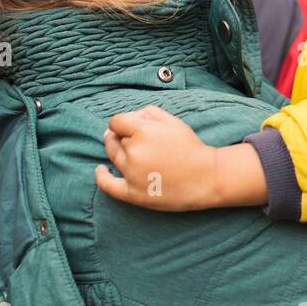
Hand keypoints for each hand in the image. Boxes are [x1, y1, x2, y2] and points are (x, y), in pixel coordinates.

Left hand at [95, 106, 220, 210]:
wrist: (206, 177)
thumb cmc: (190, 147)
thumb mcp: (173, 121)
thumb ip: (148, 112)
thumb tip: (129, 117)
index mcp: (143, 131)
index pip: (116, 122)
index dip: (123, 123)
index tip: (130, 127)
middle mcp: (134, 152)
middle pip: (115, 139)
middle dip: (123, 137)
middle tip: (137, 140)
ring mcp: (131, 174)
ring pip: (114, 157)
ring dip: (119, 152)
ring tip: (133, 152)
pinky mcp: (133, 193)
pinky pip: (108, 185)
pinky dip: (101, 176)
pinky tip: (100, 170)